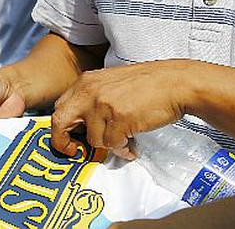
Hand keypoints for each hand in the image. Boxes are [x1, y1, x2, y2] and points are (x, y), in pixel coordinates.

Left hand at [51, 62, 188, 158]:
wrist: (174, 83)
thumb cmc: (147, 85)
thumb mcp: (109, 83)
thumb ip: (92, 100)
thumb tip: (81, 126)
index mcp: (85, 83)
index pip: (60, 108)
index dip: (61, 128)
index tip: (68, 140)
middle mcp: (89, 92)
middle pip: (61, 122)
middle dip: (64, 142)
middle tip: (76, 151)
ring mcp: (103, 105)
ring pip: (93, 139)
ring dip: (108, 146)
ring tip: (123, 141)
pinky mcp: (119, 119)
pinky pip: (113, 145)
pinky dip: (122, 150)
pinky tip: (131, 145)